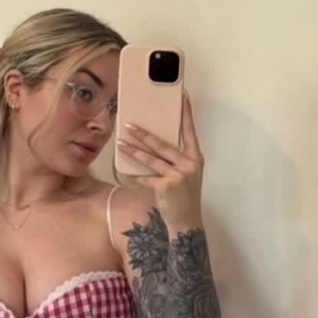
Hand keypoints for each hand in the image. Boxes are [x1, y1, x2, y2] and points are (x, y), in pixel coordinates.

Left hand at [117, 94, 205, 230]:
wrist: (187, 220)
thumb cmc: (185, 196)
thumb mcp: (187, 174)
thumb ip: (176, 159)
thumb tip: (155, 144)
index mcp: (195, 158)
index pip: (190, 132)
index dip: (186, 114)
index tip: (182, 97)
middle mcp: (189, 165)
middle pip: (163, 144)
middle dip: (144, 134)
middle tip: (129, 125)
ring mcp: (178, 176)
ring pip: (151, 159)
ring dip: (134, 151)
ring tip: (121, 143)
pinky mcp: (167, 187)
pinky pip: (147, 178)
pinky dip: (136, 175)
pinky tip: (127, 171)